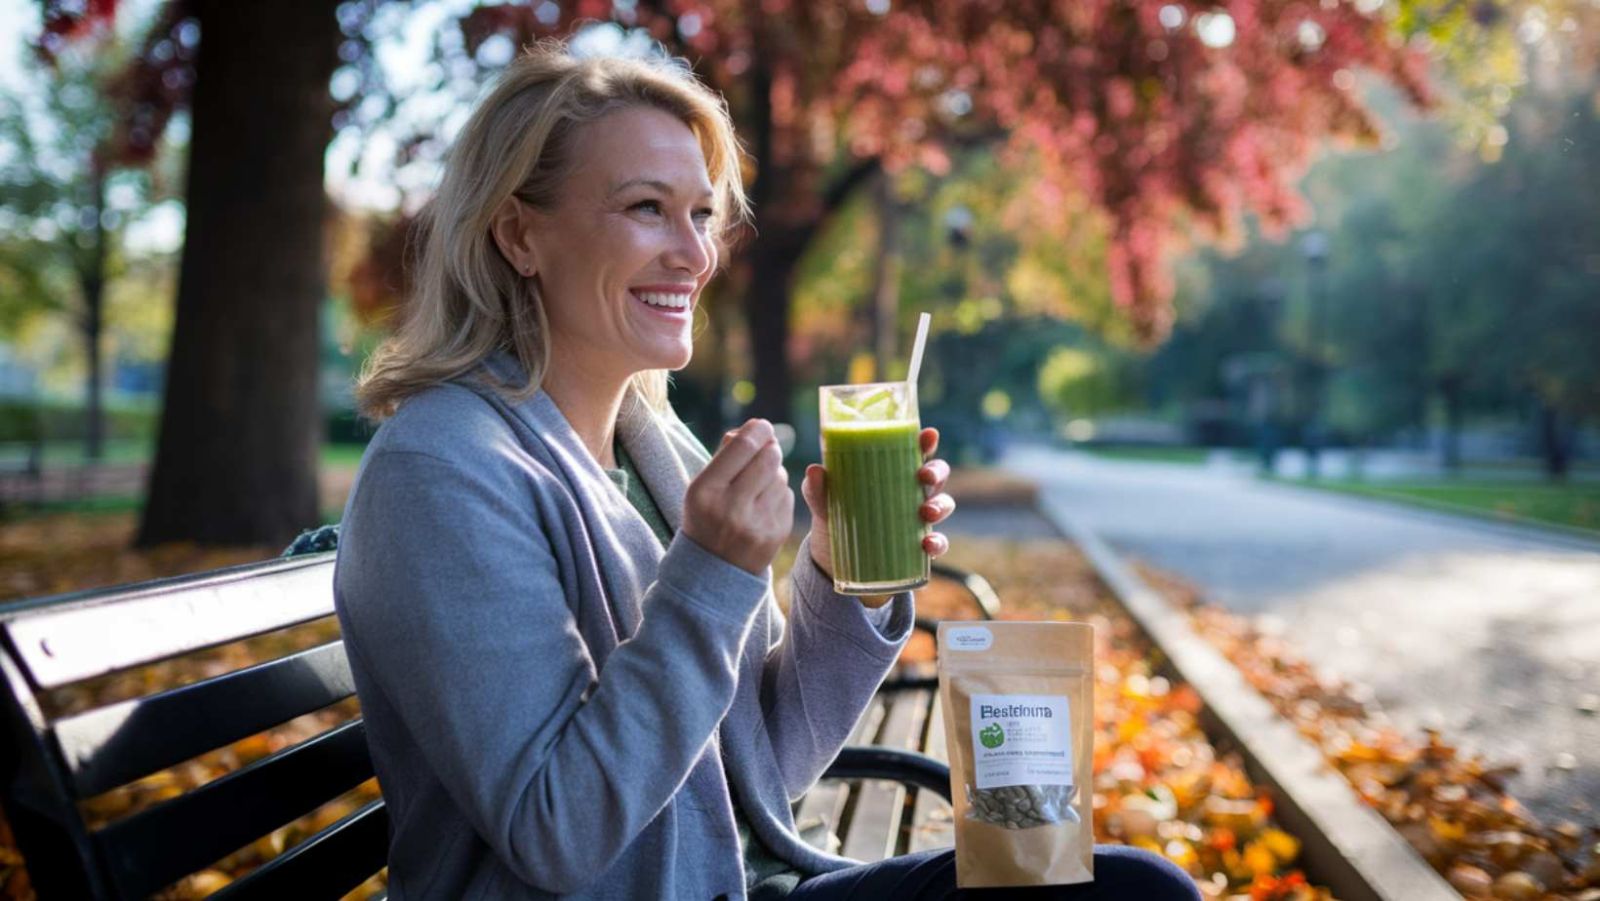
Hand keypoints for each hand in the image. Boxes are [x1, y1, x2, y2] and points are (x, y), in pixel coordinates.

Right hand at [682, 419, 793, 574]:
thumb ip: (726, 454)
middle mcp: (731, 508)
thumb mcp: (701, 486)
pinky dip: (779, 494)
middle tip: (764, 451)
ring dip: (774, 474)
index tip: (762, 426)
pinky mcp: (777, 534)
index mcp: (705, 491)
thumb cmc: (707, 516)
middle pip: (769, 457)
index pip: (743, 447)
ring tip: (756, 488)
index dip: (758, 430)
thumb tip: (759, 428)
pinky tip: (762, 506)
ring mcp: (756, 524)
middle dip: (770, 449)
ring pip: (781, 476)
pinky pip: (788, 496)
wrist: (714, 570)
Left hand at [801, 426, 955, 579]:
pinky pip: (937, 542)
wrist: (834, 556)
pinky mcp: (917, 545)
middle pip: (937, 474)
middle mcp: (911, 490)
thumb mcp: (823, 499)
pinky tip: (928, 544)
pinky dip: (938, 543)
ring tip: (926, 512)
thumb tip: (815, 470)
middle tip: (924, 476)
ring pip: (943, 504)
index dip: (926, 441)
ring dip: (940, 506)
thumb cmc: (834, 512)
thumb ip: (818, 486)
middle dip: (937, 472)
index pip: (915, 450)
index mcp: (893, 470)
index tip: (928, 435)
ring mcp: (917, 517)